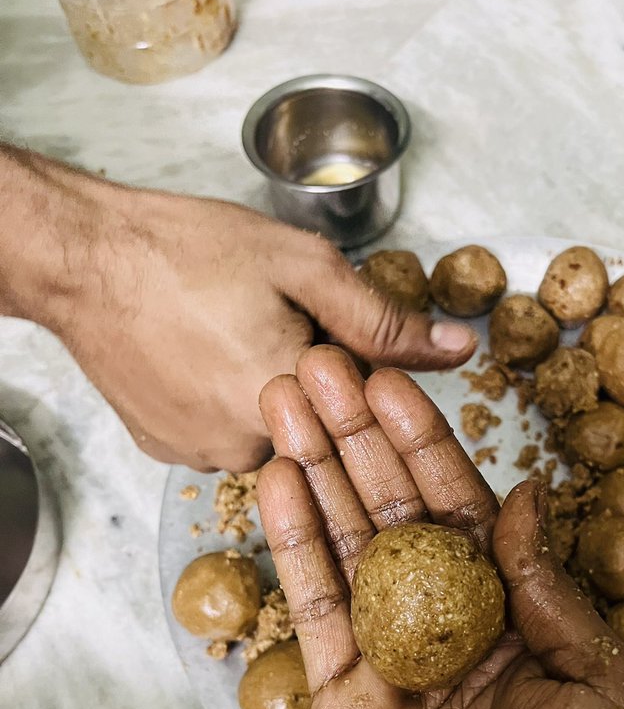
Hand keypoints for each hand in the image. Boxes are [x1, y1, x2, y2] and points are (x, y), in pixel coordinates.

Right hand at [1, 147, 475, 471]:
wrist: (79, 259)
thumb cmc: (186, 249)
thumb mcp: (305, 267)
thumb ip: (386, 321)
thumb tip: (458, 350)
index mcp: (293, 402)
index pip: (371, 412)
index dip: (363, 367)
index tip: (335, 331)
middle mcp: (251, 448)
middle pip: (324, 428)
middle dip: (320, 381)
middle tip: (273, 319)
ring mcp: (205, 458)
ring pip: (276, 436)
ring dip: (274, 394)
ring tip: (234, 332)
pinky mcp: (171, 454)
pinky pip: (226, 438)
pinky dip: (230, 405)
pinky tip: (207, 357)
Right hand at [257, 346, 623, 708]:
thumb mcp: (600, 682)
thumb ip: (547, 586)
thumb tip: (522, 494)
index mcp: (519, 620)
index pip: (465, 510)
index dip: (429, 444)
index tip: (394, 379)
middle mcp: (451, 631)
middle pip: (396, 514)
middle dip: (359, 439)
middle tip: (322, 362)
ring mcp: (391, 666)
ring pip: (348, 548)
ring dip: (317, 472)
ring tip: (284, 400)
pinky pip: (315, 613)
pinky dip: (295, 547)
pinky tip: (277, 483)